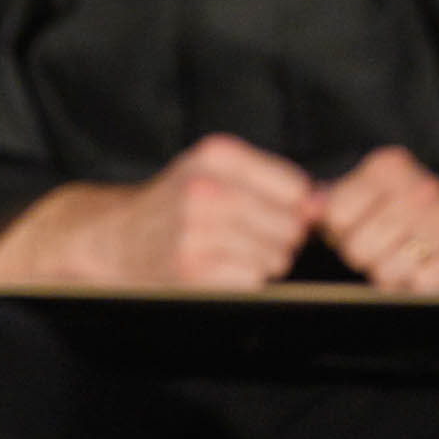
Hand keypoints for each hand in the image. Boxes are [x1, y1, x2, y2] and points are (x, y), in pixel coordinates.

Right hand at [0, 135, 316, 289]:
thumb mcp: (214, 171)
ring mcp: (196, 229)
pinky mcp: (190, 269)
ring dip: (262, 265)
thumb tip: (325, 205)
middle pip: (291, 226)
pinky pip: (252, 282)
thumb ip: (272, 181)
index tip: (277, 217)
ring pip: (275, 256)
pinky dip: (243, 284)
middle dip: (280, 239)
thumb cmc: (175, 205)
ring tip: (229, 255)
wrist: (113, 238)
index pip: (297, 188)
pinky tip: (219, 274)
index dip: (296, 210)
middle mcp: (205, 186)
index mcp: (216, 154)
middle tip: (247, 240)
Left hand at [318, 148, 438, 290]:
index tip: (357, 228)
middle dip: (366, 257)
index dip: (340, 232)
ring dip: (392, 275)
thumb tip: (304, 209)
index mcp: (389, 165)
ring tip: (408, 258)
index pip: (335, 214)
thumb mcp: (369, 196)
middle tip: (386, 247)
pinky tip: (428, 270)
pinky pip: (419, 286)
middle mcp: (420, 185)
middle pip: (358, 247)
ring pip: (386, 271)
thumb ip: (331, 200)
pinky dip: (418, 287)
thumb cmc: (408, 217)